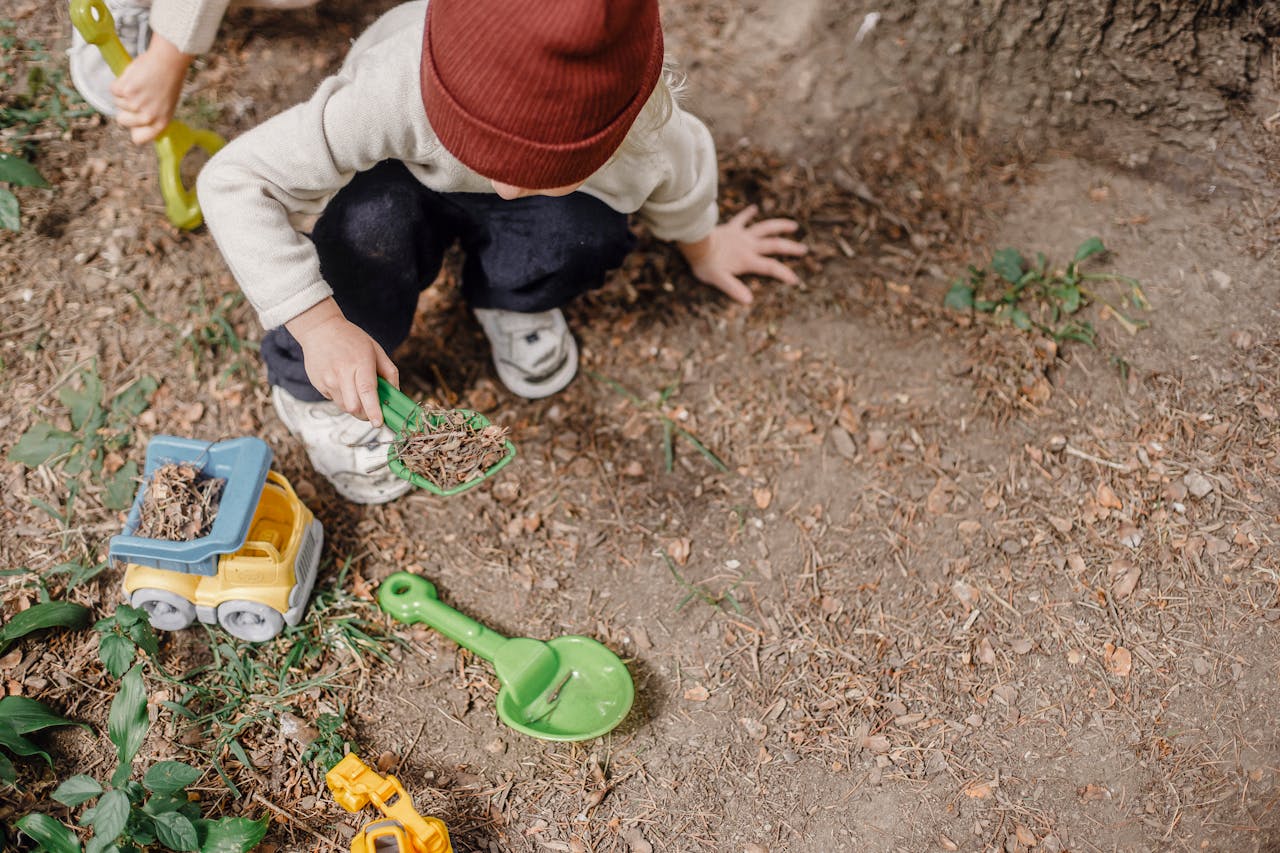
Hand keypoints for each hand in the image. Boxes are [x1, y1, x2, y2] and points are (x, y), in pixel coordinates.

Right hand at [110, 33, 192, 144]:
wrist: (168, 61)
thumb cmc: (169, 81)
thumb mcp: (166, 106)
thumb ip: (153, 116)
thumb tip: (136, 125)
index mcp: (160, 124)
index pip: (138, 139)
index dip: (134, 128)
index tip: (135, 121)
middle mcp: (147, 117)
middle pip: (122, 121)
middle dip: (125, 108)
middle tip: (137, 95)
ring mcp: (135, 104)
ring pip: (117, 103)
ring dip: (124, 93)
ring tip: (140, 83)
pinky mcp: (125, 90)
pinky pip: (113, 89)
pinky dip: (119, 82)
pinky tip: (133, 77)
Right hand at [286, 299, 398, 426]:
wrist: (320, 329)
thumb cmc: (353, 340)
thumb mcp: (376, 350)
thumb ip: (389, 373)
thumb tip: (396, 395)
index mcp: (360, 362)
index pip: (367, 391)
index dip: (373, 410)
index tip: (378, 423)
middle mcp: (342, 373)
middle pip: (354, 407)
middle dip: (366, 414)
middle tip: (372, 410)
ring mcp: (327, 379)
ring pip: (344, 407)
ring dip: (355, 406)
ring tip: (355, 388)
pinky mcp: (318, 384)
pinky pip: (334, 400)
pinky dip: (343, 398)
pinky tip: (342, 382)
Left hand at [678, 205, 807, 303]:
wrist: (694, 242)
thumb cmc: (705, 264)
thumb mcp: (719, 280)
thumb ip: (734, 289)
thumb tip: (748, 300)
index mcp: (747, 260)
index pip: (771, 267)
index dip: (784, 274)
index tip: (796, 280)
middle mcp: (749, 245)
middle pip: (774, 245)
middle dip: (790, 248)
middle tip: (804, 249)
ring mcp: (741, 235)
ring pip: (765, 228)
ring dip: (779, 225)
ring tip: (793, 225)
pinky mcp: (731, 228)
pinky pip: (742, 219)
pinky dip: (748, 213)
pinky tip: (754, 208)